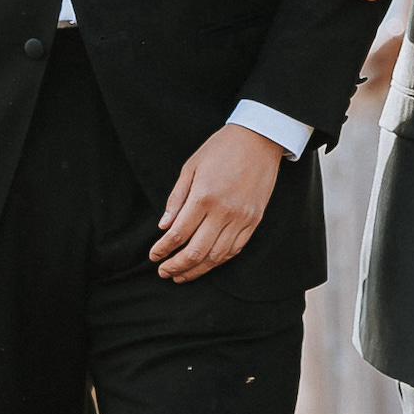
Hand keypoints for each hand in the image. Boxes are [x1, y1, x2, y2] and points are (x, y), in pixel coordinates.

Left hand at [150, 123, 284, 281]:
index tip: (153, 256)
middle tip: (163, 272)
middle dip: (176, 266)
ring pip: (216, 256)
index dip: (163, 249)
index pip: (178, 233)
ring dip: (197, 270)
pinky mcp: (254, 220)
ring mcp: (241, 218)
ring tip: (182, 275)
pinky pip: (235, 249)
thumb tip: (163, 226)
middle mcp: (224, 211)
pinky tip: (206, 263)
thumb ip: (176, 198)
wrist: (260, 139)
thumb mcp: (191, 167)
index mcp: (204, 196)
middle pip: (196, 251)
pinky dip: (218, 260)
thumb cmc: (221, 148)